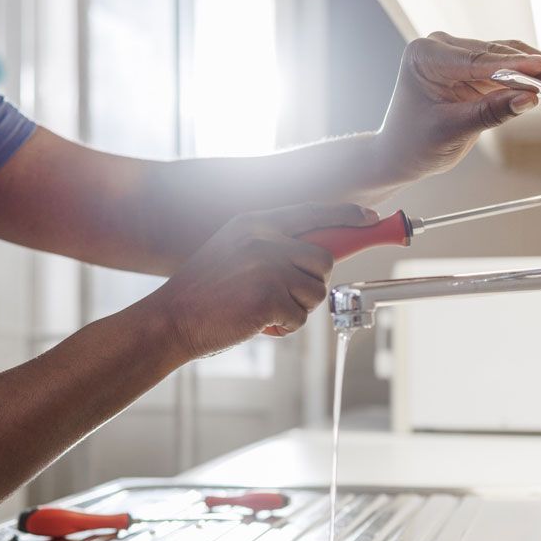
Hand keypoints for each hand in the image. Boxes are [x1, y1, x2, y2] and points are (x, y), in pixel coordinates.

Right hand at [149, 203, 378, 358]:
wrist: (170, 320)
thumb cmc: (204, 293)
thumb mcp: (233, 249)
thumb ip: (270, 243)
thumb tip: (315, 253)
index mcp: (256, 223)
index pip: (314, 212)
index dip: (348, 216)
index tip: (370, 220)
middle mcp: (265, 239)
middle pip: (325, 259)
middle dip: (314, 283)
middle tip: (288, 296)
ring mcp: (268, 268)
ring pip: (316, 292)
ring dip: (297, 308)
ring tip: (264, 309)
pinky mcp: (269, 298)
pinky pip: (301, 318)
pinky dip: (284, 328)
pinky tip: (257, 323)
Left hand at [374, 33, 540, 179]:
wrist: (400, 155)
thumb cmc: (413, 144)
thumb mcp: (452, 130)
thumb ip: (490, 112)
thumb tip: (528, 99)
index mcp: (426, 55)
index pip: (479, 59)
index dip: (516, 66)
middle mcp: (442, 48)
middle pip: (497, 53)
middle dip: (535, 67)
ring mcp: (458, 56)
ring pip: (507, 57)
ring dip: (538, 70)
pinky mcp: (472, 69)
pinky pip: (506, 69)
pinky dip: (529, 78)